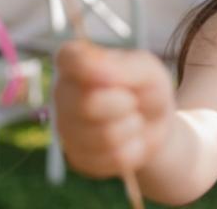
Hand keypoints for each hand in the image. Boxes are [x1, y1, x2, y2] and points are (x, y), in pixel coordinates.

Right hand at [54, 40, 174, 177]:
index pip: (69, 58)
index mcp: (74, 61)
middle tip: (132, 100)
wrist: (155, 126)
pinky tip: (129, 139)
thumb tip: (95, 70)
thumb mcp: (146, 69)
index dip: (94, 69)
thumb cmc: (147, 89)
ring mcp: (65, 127)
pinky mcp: (77, 157)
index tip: (115, 75)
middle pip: (88, 105)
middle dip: (124, 105)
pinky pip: (111, 159)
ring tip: (132, 119)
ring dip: (131, 128)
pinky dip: (132, 149)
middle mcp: (62, 93)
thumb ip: (122, 67)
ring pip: (102, 136)